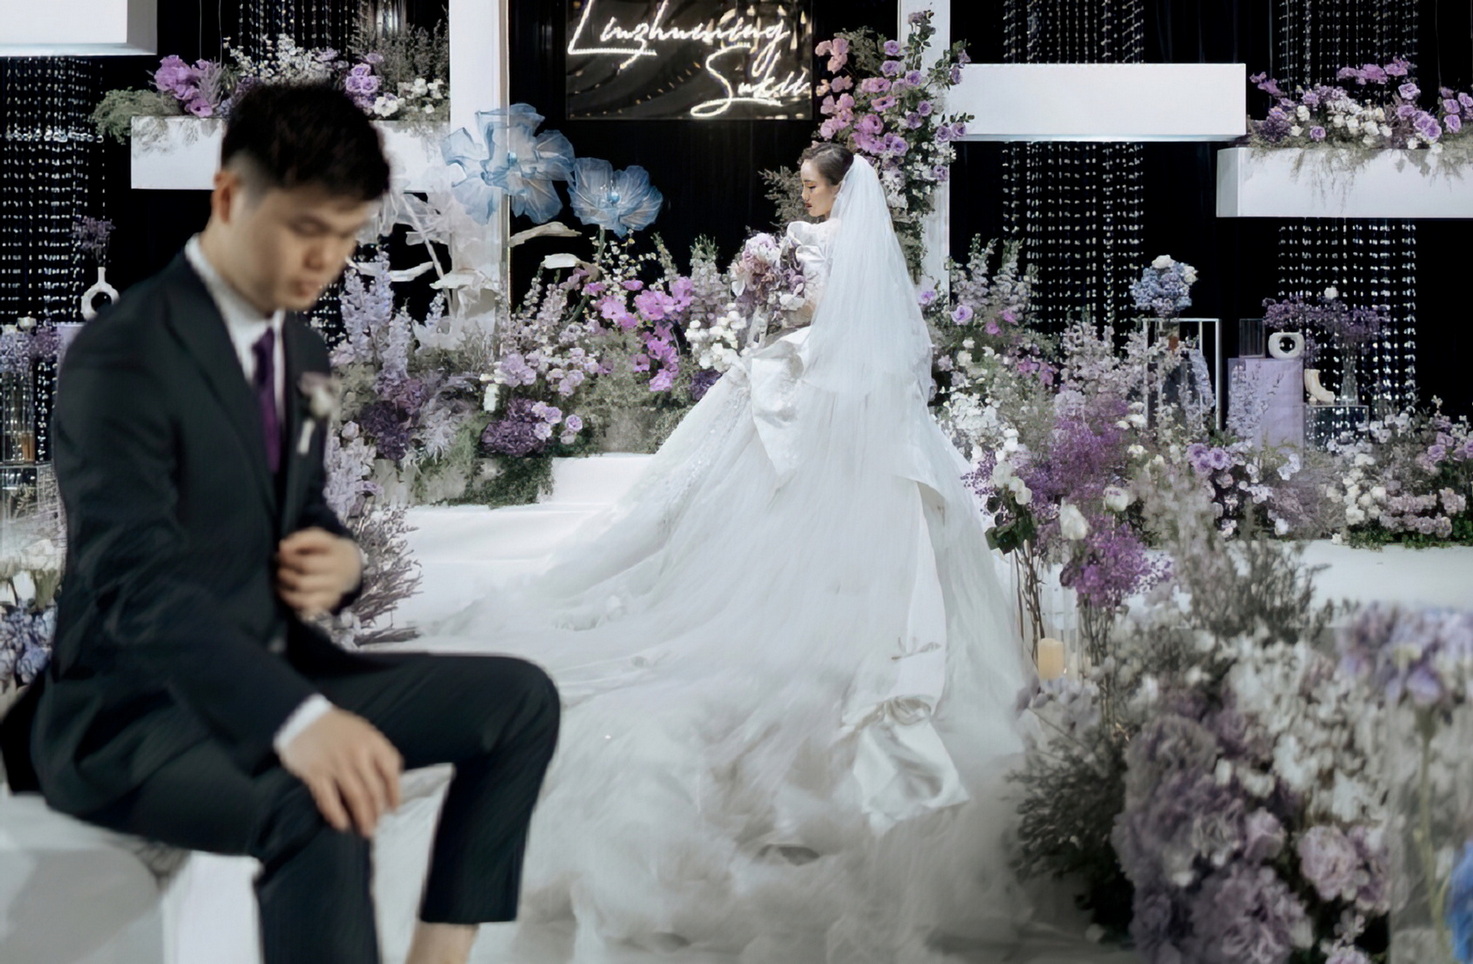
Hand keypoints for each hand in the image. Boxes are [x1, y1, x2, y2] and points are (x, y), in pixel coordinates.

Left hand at [276, 527, 361, 617]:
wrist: (351, 565)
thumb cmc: (328, 550)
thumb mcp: (320, 538)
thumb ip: (302, 539)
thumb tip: (283, 548)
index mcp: (336, 561)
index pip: (307, 564)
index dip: (288, 561)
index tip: (281, 554)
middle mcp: (337, 579)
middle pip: (303, 583)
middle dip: (285, 575)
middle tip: (279, 567)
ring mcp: (333, 594)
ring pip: (304, 599)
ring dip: (286, 589)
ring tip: (280, 579)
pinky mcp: (328, 604)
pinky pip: (307, 607)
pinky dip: (292, 600)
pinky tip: (286, 591)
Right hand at [278, 708, 401, 836]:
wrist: (301, 718)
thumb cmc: (337, 727)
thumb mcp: (364, 731)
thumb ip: (377, 752)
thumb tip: (390, 780)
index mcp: (372, 741)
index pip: (390, 770)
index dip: (395, 792)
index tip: (394, 807)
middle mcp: (356, 754)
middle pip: (374, 788)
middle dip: (378, 810)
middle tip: (378, 823)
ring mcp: (335, 765)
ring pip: (355, 797)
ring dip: (363, 817)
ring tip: (366, 829)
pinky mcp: (315, 774)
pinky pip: (329, 800)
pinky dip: (337, 815)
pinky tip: (342, 824)